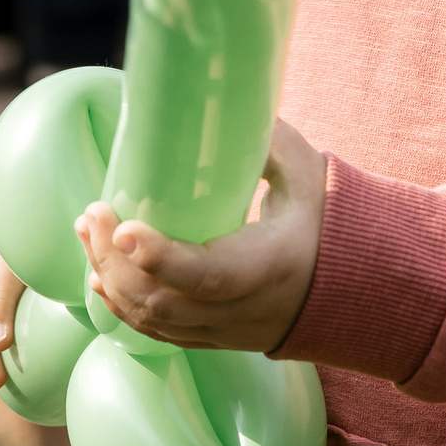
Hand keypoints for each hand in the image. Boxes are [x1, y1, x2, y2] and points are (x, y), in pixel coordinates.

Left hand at [77, 120, 327, 352]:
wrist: (357, 287)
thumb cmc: (326, 220)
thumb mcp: (306, 174)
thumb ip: (266, 142)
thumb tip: (215, 107)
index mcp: (268, 266)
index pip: (207, 275)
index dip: (160, 258)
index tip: (123, 227)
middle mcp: (243, 309)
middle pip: (165, 302)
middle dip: (117, 261)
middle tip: (93, 213)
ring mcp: (226, 331)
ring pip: (155, 322)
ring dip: (112, 280)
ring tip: (88, 232)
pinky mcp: (214, 339)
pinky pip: (160, 335)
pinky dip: (123, 309)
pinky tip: (98, 276)